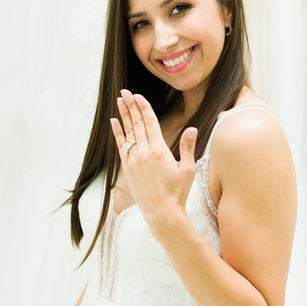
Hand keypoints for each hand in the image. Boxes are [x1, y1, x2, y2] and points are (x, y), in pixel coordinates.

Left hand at [109, 89, 197, 232]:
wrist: (162, 213)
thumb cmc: (178, 193)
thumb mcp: (188, 169)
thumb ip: (187, 147)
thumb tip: (192, 129)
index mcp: (160, 151)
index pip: (150, 122)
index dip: (144, 107)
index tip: (138, 95)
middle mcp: (144, 153)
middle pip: (137, 123)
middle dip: (131, 106)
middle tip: (126, 92)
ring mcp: (134, 161)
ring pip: (128, 132)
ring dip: (123, 115)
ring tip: (120, 100)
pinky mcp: (127, 169)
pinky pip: (121, 146)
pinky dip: (117, 133)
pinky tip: (114, 121)